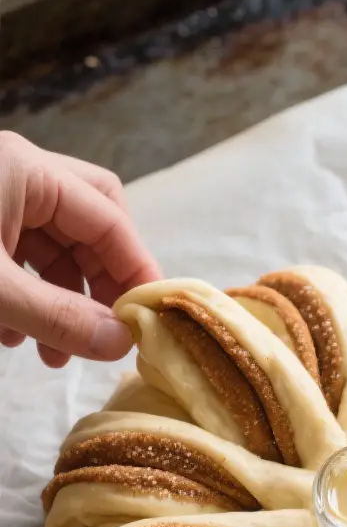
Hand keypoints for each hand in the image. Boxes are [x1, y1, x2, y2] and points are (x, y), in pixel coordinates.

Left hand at [0, 131, 160, 367]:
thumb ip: (57, 316)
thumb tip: (119, 343)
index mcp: (27, 170)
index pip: (109, 220)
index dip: (136, 273)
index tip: (150, 324)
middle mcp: (18, 175)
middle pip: (90, 225)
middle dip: (103, 284)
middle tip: (109, 330)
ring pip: (54, 247)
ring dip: (64, 302)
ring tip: (55, 355)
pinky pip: (20, 256)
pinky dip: (29, 297)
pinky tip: (15, 337)